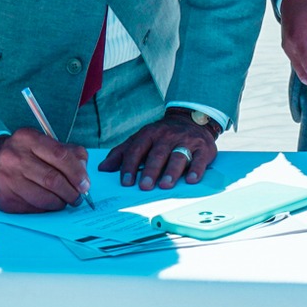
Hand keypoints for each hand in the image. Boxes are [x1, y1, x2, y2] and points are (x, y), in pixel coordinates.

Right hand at [0, 128, 90, 212]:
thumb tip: (84, 177)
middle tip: (77, 197)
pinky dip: (45, 209)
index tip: (85, 185)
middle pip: (52, 180)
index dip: (77, 173)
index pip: (60, 155)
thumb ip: (69, 154)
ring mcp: (6, 177)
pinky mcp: (3, 197)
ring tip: (64, 201)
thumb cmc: (26, 154)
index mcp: (28, 138)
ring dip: (60, 203)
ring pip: (43, 197)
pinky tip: (47, 204)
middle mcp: (14, 156)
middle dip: (71, 192)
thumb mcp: (45, 144)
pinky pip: (32, 208)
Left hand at [101, 112, 216, 190]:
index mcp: (149, 134)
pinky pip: (200, 159)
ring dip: (171, 171)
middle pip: (158, 154)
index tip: (126, 182)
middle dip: (151, 170)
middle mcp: (168, 136)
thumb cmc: (162, 136)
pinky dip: (196, 170)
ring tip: (165, 185)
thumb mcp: (141, 139)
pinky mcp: (203, 148)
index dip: (130, 166)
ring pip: (178, 156)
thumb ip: (122, 153)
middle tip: (145, 186)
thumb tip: (103, 168)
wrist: (192, 120)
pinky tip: (191, 180)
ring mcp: (186, 141)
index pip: (137, 149)